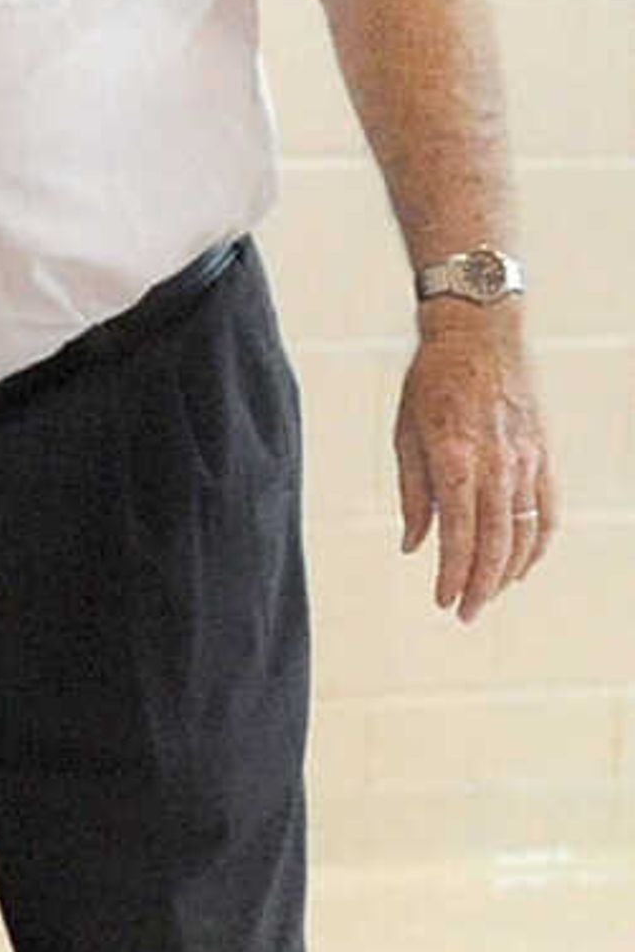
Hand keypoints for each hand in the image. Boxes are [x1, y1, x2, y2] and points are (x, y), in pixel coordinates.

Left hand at [394, 311, 551, 621]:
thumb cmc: (431, 384)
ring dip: (509, 571)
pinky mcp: (542, 455)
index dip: (453, 575)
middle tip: (466, 615)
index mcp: (456, 459)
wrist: (479, 336)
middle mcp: (497, 465)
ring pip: (525, 532)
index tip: (443, 603)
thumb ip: (413, 495)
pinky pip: (547, 510)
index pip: (460, 535)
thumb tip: (413, 545)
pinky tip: (522, 564)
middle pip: (496, 543)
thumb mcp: (405, 436)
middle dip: (482, 586)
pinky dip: (537, 543)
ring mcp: (526, 461)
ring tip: (489, 595)